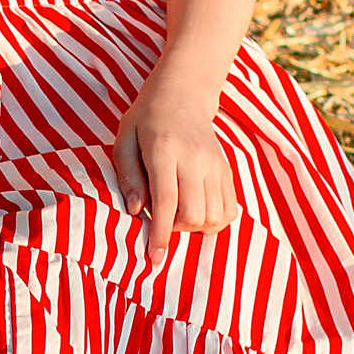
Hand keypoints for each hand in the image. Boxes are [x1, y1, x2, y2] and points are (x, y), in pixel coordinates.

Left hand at [112, 73, 237, 248]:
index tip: (154, 257)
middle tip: (161, 219)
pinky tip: (197, 211)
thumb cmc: (145, 121)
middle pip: (194, 214)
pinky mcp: (227, 170)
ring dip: (194, 226)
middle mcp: (196, 159)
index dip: (160, 234)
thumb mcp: (124, 142)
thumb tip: (136, 211)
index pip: (167, 202)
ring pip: (215, 216)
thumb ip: (128, 177)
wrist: (182, 96)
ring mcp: (216, 165)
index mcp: (165, 151)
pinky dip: (214, 221)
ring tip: (177, 213)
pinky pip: (230, 209)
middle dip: (176, 230)